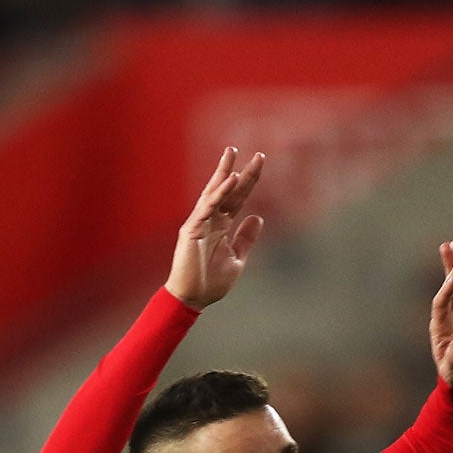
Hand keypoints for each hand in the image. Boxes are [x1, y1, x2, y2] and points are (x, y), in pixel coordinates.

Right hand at [165, 146, 264, 309]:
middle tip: (255, 153)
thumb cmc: (210, 282)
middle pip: (228, 190)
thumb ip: (246, 237)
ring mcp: (200, 223)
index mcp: (221, 226)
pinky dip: (219, 193)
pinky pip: (208, 207)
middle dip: (241, 171)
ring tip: (233, 153)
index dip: (249, 180)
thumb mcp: (237, 258)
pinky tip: (230, 179)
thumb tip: (258, 216)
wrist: (192, 299)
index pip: (238, 198)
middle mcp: (211, 220)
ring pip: (214, 192)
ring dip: (224, 172)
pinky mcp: (192, 229)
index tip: (260, 161)